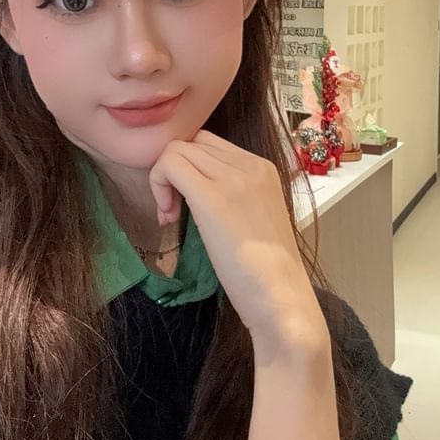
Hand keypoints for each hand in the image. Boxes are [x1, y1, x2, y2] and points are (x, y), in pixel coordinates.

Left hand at [148, 129, 329, 358]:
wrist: (282, 297)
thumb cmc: (267, 270)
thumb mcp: (254, 215)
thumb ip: (233, 193)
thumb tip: (196, 186)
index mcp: (263, 168)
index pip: (209, 143)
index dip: (190, 168)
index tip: (188, 203)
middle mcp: (250, 165)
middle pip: (191, 142)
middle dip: (174, 172)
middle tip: (175, 211)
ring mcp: (233, 179)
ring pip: (176, 149)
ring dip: (163, 180)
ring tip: (172, 217)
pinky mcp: (213, 198)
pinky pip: (169, 165)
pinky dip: (158, 186)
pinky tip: (167, 217)